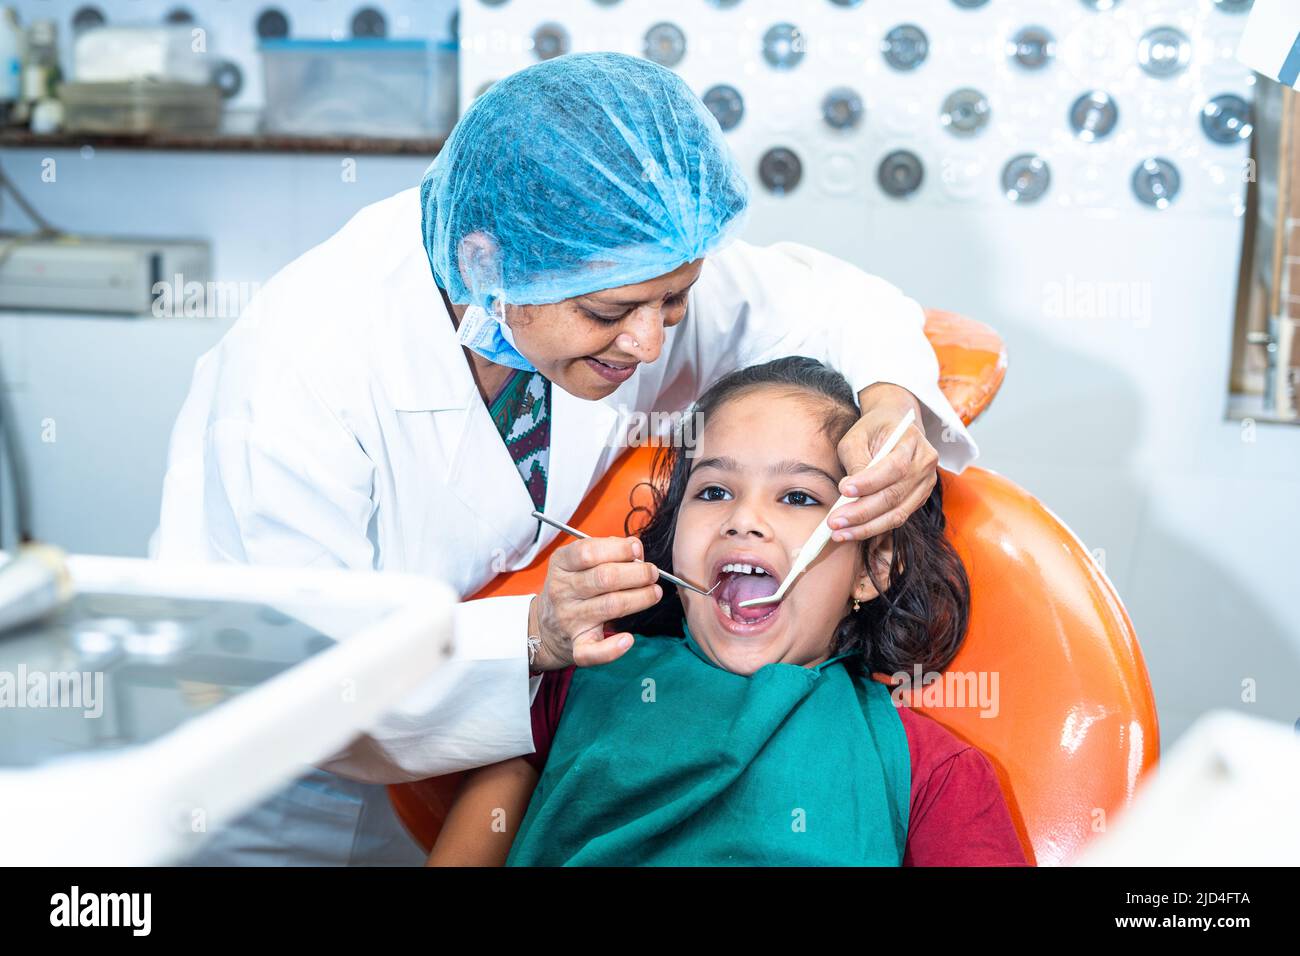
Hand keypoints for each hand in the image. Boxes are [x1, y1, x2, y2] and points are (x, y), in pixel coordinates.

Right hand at [528, 536, 661, 670]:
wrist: (544, 628)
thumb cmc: (571, 588)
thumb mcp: (576, 563)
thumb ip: (605, 550)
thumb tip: (636, 549)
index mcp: (561, 565)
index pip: (588, 552)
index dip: (618, 548)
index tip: (637, 549)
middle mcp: (562, 591)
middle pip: (604, 578)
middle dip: (637, 573)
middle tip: (652, 572)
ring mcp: (569, 619)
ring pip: (610, 606)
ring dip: (640, 598)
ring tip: (654, 592)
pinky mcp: (576, 646)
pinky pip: (592, 652)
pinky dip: (612, 649)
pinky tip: (628, 639)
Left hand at [828, 383, 937, 541]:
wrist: (894, 426)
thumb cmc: (873, 430)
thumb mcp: (857, 437)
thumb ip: (855, 461)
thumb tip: (849, 492)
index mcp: (911, 442)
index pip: (893, 467)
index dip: (868, 482)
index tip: (844, 489)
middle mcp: (924, 464)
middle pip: (894, 496)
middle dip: (861, 513)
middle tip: (834, 522)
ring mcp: (925, 484)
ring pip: (897, 514)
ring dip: (866, 527)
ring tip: (840, 533)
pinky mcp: (918, 499)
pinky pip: (897, 518)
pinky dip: (875, 527)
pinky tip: (854, 531)